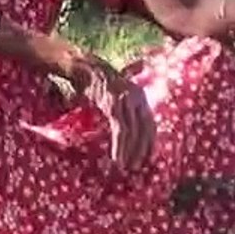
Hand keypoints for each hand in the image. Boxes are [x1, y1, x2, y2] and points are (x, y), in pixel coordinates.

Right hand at [49, 40, 155, 169]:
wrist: (84, 66)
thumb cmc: (97, 85)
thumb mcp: (115, 97)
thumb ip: (122, 111)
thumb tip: (123, 129)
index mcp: (140, 97)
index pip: (150, 124)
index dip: (150, 142)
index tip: (148, 157)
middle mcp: (137, 98)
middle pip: (145, 129)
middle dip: (142, 149)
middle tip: (138, 166)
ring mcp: (126, 100)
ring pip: (133, 132)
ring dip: (130, 152)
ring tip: (126, 166)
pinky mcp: (113, 104)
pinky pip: (120, 129)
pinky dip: (120, 146)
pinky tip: (117, 158)